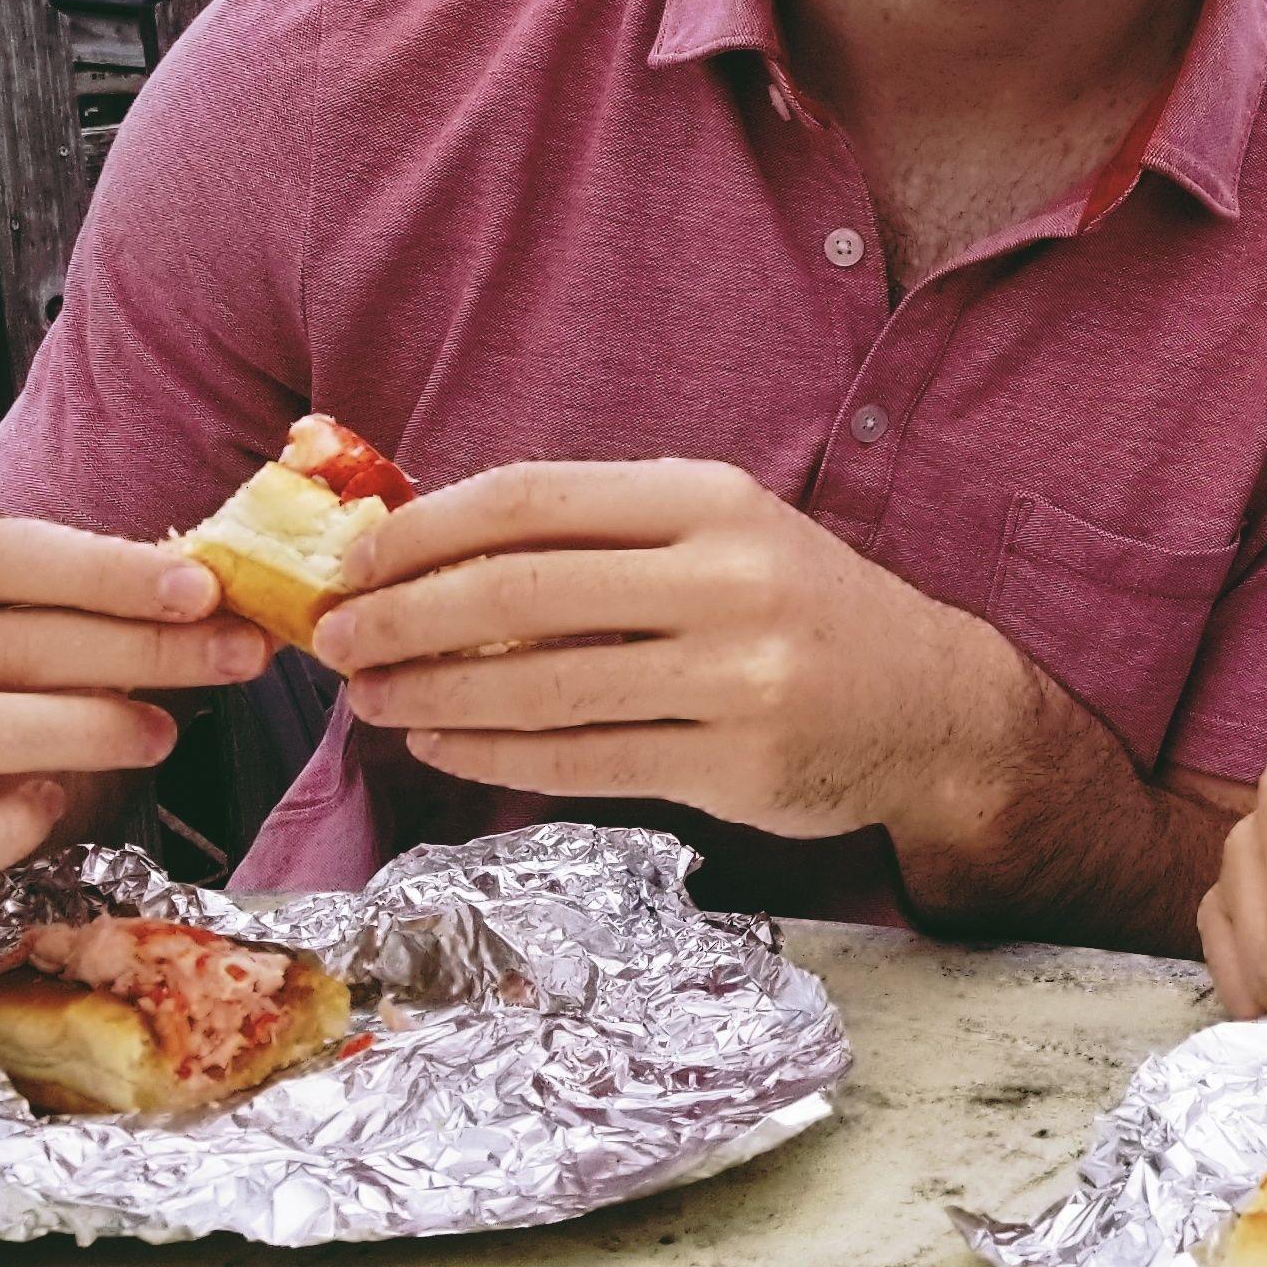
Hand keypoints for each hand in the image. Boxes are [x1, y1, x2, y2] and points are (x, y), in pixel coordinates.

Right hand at [0, 518, 268, 917]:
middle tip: (233, 658)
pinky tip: (51, 809)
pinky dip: (5, 825)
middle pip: (2, 643)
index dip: (108, 571)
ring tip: (163, 736)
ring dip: (86, 731)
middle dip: (136, 649)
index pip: (2, 555)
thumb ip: (94, 611)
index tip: (204, 589)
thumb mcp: (20, 636)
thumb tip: (227, 606)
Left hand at [312, 458, 1002, 841]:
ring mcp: (737, 678)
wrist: (930, 704)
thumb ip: (601, 534)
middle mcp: (726, 580)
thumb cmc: (798, 606)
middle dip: (404, 617)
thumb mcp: (721, 532)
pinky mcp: (733, 766)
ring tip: (370, 696)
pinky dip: (492, 755)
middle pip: (521, 595)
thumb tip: (429, 544)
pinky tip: (441, 741)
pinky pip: (580, 762)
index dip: (425, 529)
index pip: (534, 500)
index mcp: (711, 500)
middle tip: (336, 639)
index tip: (353, 557)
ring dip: (432, 693)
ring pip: (541, 690)